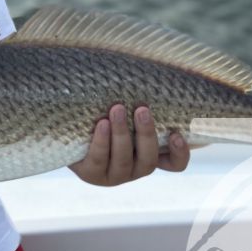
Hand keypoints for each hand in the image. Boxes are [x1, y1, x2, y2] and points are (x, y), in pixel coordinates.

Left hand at [69, 104, 188, 185]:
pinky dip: (102, 141)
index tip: (177, 134)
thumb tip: (156, 75)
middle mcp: (134, 169)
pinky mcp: (92, 174)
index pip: (174, 163)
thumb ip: (143, 104)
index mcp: (149, 156)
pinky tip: (102, 124)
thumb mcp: (128, 111)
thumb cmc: (107, 113)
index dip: (180, 153)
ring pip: (123, 160)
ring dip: (122, 134)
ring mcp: (113, 175)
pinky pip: (99, 160)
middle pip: (148, 160)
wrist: (71, 129)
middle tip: (142, 109)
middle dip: (146, 134)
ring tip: (117, 109)